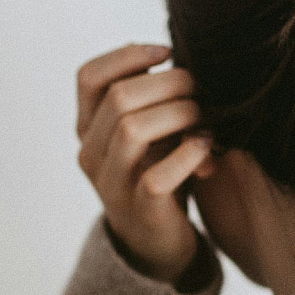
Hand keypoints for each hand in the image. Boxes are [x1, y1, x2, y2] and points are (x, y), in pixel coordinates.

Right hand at [75, 43, 215, 282]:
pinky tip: (206, 147)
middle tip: (198, 88)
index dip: (127, 56)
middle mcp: (91, 155)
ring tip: (202, 117)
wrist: (159, 243)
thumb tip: (168, 56)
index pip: (88, 78)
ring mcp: (112, 185)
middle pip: (119, 98)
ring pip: (132, 131)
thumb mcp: (149, 133)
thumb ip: (150, 100)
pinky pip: (158, 177)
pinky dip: (189, 155)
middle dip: (167, 83)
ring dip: (178, 114)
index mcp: (88, 129)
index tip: (166, 51)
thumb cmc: (159, 174)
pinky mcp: (140, 211)